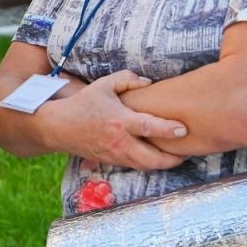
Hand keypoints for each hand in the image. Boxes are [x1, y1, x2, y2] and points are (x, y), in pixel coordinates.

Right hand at [46, 70, 186, 170]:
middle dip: (174, 159)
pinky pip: (136, 166)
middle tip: (188, 151)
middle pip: (152, 159)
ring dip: (164, 164)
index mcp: (119, 121)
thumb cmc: (83, 104)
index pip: (148, 127)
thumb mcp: (104, 84)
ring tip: (178, 156)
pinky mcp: (112, 162)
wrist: (59, 127)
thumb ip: (128, 79)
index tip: (184, 130)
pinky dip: (150, 164)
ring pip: (146, 167)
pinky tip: (158, 157)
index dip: (167, 130)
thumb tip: (149, 83)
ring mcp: (115, 155)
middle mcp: (119, 141)